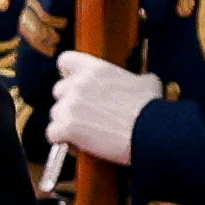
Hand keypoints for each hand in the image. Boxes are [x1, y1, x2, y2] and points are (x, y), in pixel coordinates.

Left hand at [46, 50, 162, 165]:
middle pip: (59, 91)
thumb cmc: (150, 109)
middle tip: (86, 115)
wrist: (151, 132)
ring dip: (66, 123)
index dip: (68, 73)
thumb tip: (142, 82)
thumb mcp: (147, 83)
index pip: (66, 60)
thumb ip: (135, 79)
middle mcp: (78, 84)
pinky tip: (77, 144)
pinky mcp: (67, 127)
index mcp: (94, 69)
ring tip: (86, 132)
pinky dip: (62, 140)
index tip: (74, 82)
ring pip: (56, 114)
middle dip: (70, 103)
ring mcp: (70, 105)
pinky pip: (53, 134)